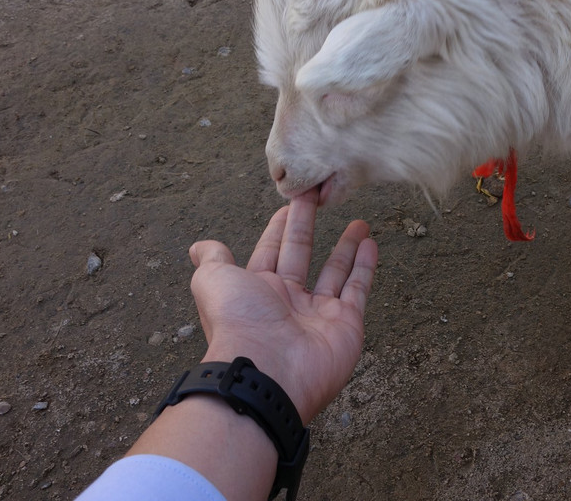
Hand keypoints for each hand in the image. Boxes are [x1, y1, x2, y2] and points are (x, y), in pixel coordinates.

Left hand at [188, 187, 377, 423]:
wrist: (267, 371)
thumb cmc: (238, 323)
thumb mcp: (214, 282)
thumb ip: (212, 261)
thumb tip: (199, 247)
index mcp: (257, 291)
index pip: (271, 252)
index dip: (280, 228)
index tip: (291, 204)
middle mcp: (288, 302)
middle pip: (301, 255)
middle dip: (308, 227)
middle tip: (319, 197)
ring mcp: (319, 314)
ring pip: (335, 272)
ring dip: (346, 247)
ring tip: (358, 222)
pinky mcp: (346, 323)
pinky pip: (358, 290)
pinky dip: (366, 267)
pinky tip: (371, 244)